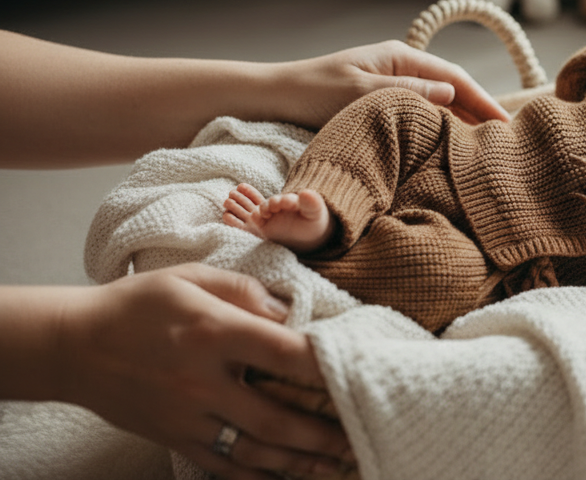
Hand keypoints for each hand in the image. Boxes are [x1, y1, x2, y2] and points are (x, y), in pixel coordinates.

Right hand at [55, 264, 351, 478]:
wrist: (72, 346)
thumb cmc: (137, 304)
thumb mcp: (192, 278)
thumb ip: (245, 291)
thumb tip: (289, 312)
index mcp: (212, 333)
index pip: (284, 353)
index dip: (326, 365)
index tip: (360, 372)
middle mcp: (201, 381)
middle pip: (276, 418)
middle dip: (323, 433)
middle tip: (359, 436)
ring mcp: (186, 417)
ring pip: (254, 452)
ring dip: (300, 462)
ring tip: (337, 464)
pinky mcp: (173, 438)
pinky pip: (222, 465)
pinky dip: (257, 475)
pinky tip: (287, 475)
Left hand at [278, 40, 510, 126]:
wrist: (272, 96)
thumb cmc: (311, 92)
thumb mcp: (360, 94)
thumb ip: (407, 94)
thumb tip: (452, 94)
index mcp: (400, 57)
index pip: (455, 78)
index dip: (483, 100)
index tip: (504, 123)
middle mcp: (400, 68)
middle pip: (452, 89)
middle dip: (479, 111)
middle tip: (506, 140)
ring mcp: (391, 84)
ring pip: (438, 102)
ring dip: (461, 121)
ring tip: (485, 146)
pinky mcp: (380, 102)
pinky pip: (420, 113)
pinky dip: (438, 127)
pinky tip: (448, 145)